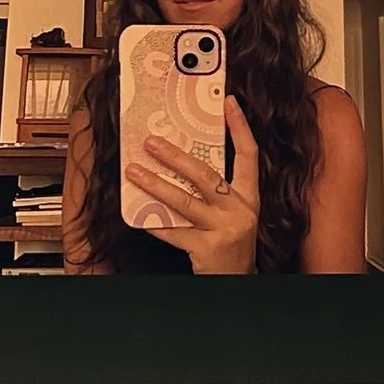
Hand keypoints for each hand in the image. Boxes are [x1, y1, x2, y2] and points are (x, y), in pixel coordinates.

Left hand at [125, 100, 261, 273]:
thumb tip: (182, 160)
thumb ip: (215, 191)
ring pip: (184, 201)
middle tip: (151, 142)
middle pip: (206, 175)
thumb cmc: (229, 242)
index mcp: (249, 197)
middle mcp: (240, 210)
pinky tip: (138, 214)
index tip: (228, 102)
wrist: (235, 281)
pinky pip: (173, 231)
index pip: (248, 154)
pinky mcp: (207, 248)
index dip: (240, 127)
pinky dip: (154, 223)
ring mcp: (224, 229)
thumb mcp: (232, 213)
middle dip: (176, 156)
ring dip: (155, 184)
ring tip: (133, 172)